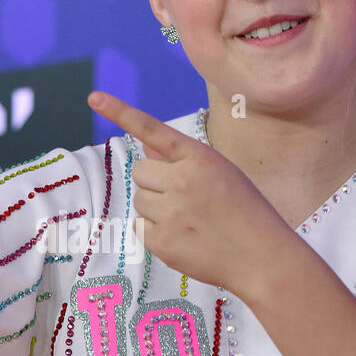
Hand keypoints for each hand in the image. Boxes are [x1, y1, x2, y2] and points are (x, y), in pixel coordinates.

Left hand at [87, 91, 293, 298]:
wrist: (261, 257)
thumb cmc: (245, 210)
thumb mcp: (221, 173)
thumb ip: (182, 160)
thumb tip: (146, 149)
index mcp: (200, 157)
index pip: (152, 130)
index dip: (121, 112)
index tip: (94, 99)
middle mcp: (182, 180)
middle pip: (139, 171)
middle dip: (154, 182)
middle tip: (182, 197)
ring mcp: (170, 213)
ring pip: (139, 199)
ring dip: (155, 207)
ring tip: (188, 219)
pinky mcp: (161, 242)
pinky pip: (141, 227)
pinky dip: (156, 232)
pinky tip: (184, 237)